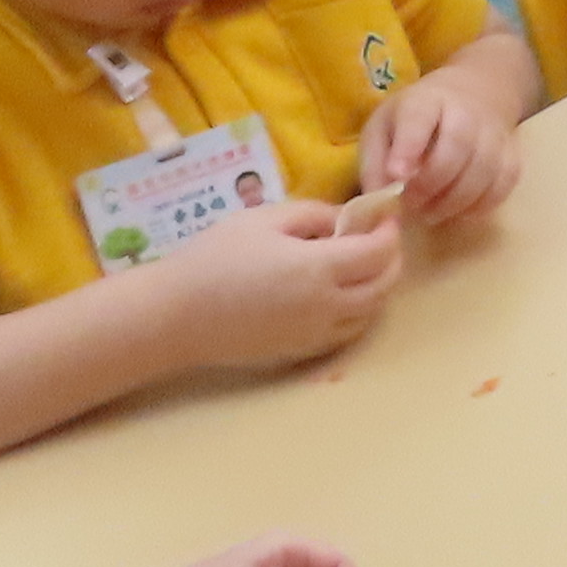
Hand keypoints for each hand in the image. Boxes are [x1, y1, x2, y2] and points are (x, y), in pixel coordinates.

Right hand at [149, 191, 405, 373]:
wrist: (175, 316)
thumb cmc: (214, 258)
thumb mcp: (264, 219)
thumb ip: (314, 214)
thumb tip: (345, 220)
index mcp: (319, 269)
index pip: (379, 252)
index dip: (389, 232)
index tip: (383, 216)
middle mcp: (327, 307)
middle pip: (384, 285)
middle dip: (391, 259)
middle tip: (378, 238)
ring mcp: (316, 334)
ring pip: (370, 313)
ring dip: (378, 287)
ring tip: (360, 264)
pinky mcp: (301, 352)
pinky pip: (346, 333)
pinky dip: (358, 312)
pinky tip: (339, 294)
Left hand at [359, 66, 519, 222]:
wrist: (475, 93)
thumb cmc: (416, 120)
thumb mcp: (384, 127)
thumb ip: (375, 162)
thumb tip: (379, 200)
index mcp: (426, 100)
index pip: (419, 117)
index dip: (408, 147)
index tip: (397, 175)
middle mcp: (466, 111)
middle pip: (457, 145)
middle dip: (432, 183)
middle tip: (411, 204)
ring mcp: (494, 132)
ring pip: (484, 169)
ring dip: (454, 201)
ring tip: (430, 213)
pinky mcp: (512, 154)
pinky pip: (504, 184)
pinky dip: (481, 205)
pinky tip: (459, 211)